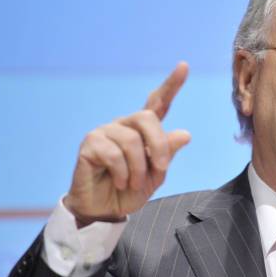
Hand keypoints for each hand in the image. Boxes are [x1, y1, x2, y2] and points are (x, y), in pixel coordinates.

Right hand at [64, 62, 190, 226]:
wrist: (105, 210)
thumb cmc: (130, 190)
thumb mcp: (156, 174)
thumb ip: (167, 153)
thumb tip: (185, 134)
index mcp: (144, 130)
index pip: (158, 102)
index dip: (171, 84)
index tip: (183, 66)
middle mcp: (124, 125)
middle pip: (147, 117)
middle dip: (159, 145)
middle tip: (161, 169)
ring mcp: (106, 132)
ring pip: (132, 140)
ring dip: (138, 168)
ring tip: (133, 183)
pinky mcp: (90, 144)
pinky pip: (113, 153)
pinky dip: (122, 172)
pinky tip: (118, 181)